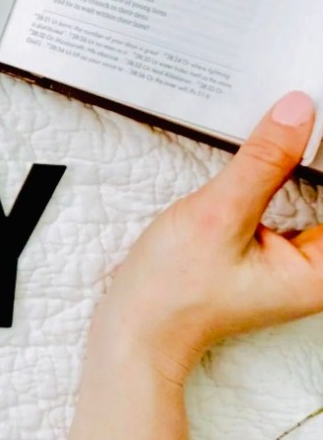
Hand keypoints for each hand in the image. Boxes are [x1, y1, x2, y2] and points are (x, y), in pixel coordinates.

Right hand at [93, 90, 322, 383]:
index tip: (311, 113)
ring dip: (301, 161)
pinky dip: (284, 175)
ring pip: (315, 196)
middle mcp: (318, 269)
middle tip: (298, 112)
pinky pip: (294, 203)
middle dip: (313, 153)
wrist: (136, 328)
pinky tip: (269, 152)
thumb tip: (300, 111)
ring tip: (286, 124)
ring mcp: (296, 263)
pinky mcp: (271, 253)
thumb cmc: (174, 289)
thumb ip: (263, 162)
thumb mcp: (218, 214)